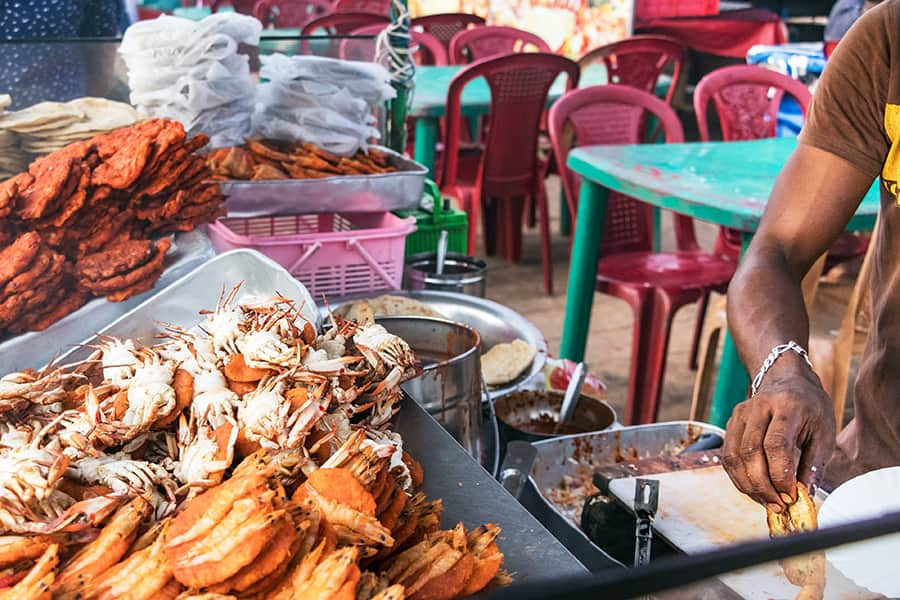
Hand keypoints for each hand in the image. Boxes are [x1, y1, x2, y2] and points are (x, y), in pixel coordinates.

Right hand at [723, 373, 835, 511]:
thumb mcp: (824, 433)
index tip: (792, 496)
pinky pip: (728, 456)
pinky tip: (755, 489)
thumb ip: (813, 465)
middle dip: (763, 486)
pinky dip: (739, 478)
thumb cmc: (810, 407)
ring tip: (767, 502)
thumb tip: (804, 497)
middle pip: (750, 452)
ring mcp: (740, 414)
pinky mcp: (731, 423)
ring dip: (748, 485)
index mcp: (787, 406)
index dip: (781, 475)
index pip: (775, 445)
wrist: (786, 379)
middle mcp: (758, 408)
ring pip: (733, 456)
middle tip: (779, 505)